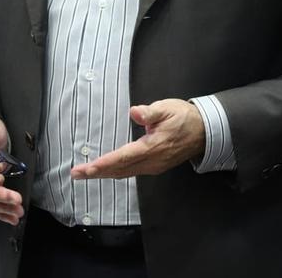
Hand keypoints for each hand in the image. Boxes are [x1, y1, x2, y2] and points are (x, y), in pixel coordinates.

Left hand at [71, 99, 204, 179]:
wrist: (205, 131)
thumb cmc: (185, 117)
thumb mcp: (168, 108)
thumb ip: (150, 112)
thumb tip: (134, 112)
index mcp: (153, 147)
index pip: (123, 158)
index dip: (103, 164)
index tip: (87, 168)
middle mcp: (152, 161)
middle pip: (120, 170)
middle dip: (97, 173)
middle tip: (76, 174)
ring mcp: (154, 166)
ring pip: (125, 173)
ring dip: (105, 174)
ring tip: (86, 173)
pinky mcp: (155, 166)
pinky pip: (132, 172)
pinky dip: (116, 172)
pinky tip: (107, 170)